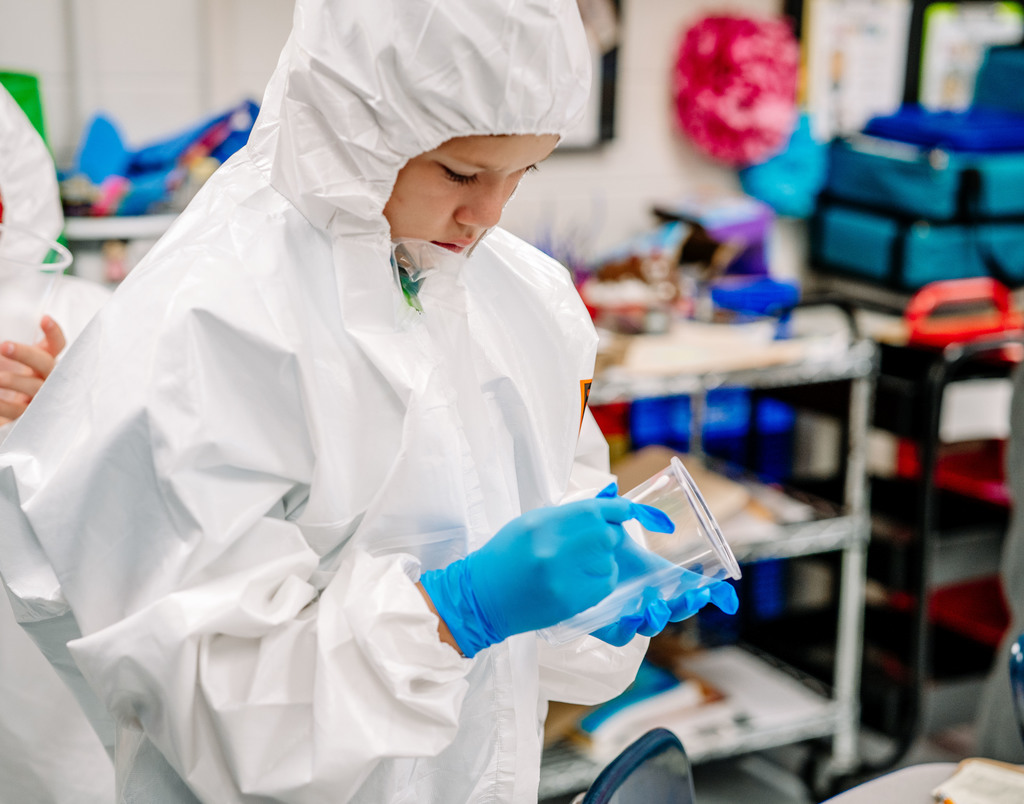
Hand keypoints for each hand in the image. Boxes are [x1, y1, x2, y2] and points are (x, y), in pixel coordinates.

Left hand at [0, 316, 65, 424]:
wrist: (10, 411)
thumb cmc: (11, 383)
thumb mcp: (13, 363)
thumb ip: (10, 353)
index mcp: (44, 362)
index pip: (57, 345)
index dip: (54, 333)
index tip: (44, 319)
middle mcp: (48, 379)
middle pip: (46, 364)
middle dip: (26, 354)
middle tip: (4, 346)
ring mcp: (40, 399)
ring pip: (35, 388)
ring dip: (14, 380)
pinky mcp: (28, 417)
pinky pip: (19, 412)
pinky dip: (3, 405)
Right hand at [420, 493, 673, 656]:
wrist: (483, 596)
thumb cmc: (506, 555)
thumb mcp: (531, 523)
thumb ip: (565, 516)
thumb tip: (603, 511)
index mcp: (543, 523)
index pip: (595, 510)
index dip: (616, 510)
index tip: (624, 512)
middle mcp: (554, 548)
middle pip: (606, 535)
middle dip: (606, 537)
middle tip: (594, 543)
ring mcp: (563, 577)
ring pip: (608, 561)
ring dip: (604, 560)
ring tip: (581, 564)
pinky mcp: (569, 601)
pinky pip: (605, 584)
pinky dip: (602, 580)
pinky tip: (584, 580)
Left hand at [589, 484, 738, 646]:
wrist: (554, 556)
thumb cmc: (589, 541)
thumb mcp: (614, 524)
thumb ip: (636, 514)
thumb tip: (664, 523)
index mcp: (653, 576)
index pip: (687, 588)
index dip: (709, 594)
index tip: (726, 597)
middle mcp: (644, 596)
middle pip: (675, 609)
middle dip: (688, 605)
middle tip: (695, 595)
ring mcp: (626, 612)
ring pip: (652, 625)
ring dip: (660, 617)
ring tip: (656, 606)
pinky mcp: (604, 626)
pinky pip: (622, 636)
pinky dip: (629, 630)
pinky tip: (630, 617)